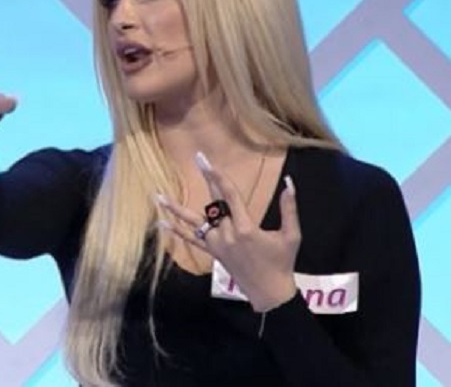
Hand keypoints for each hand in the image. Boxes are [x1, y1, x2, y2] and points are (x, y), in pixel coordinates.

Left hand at [156, 153, 299, 311]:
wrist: (270, 293)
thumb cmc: (282, 262)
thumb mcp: (291, 235)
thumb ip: (289, 209)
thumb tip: (289, 183)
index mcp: (246, 228)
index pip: (230, 196)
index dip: (220, 176)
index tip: (211, 162)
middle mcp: (227, 234)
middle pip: (214, 202)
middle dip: (207, 179)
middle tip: (198, 158)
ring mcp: (217, 244)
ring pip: (195, 222)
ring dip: (176, 209)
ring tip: (158, 196)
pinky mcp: (213, 253)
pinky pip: (192, 241)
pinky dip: (177, 231)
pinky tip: (162, 223)